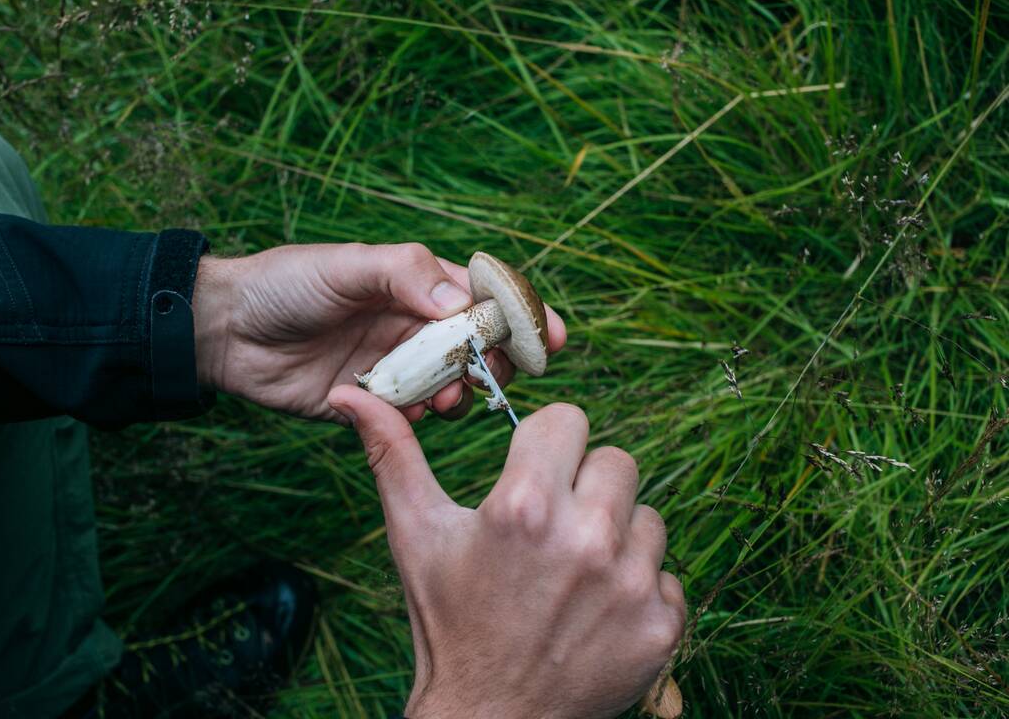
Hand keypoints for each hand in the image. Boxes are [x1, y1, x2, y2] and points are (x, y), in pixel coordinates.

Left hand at [192, 242, 565, 421]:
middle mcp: (414, 327)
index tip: (552, 339)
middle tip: (491, 375)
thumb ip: (405, 274)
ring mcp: (396, 367)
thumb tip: (463, 302)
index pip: (484, 298)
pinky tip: (404, 414)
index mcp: (417, 286)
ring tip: (444, 397)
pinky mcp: (373, 404)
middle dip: (494, 363)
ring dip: (459, 394)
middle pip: (478, 348)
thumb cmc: (287, 284)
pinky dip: (417, 419)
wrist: (226, 332)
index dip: (521, 317)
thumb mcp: (347, 265)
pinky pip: (411, 418)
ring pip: (452, 386)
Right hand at [326, 387, 685, 718]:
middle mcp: (585, 538)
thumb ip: (393, 454)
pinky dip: (639, 591)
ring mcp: (630, 584)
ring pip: (646, 516)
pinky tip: (597, 612)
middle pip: (616, 461)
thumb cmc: (448, 620)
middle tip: (552, 529)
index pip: (568, 420)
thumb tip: (350, 393)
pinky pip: (667, 574)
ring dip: (616, 538)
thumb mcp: (417, 535)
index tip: (532, 475)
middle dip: (585, 486)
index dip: (546, 446)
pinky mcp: (660, 624)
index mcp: (524, 506)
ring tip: (573, 575)